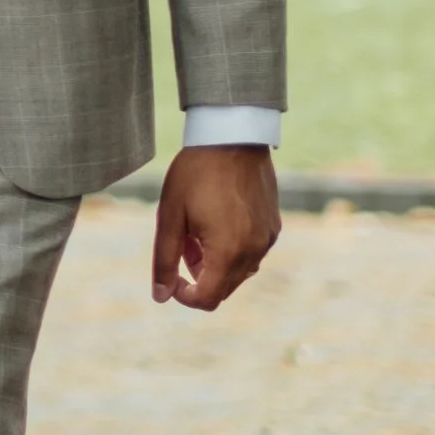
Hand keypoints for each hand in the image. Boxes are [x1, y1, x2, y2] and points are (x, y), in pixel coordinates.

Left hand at [150, 145, 281, 310]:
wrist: (233, 135)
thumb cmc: (196, 173)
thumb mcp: (171, 216)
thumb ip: (165, 260)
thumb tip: (161, 296)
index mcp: (228, 252)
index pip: (206, 299)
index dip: (183, 295)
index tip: (171, 275)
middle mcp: (254, 251)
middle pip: (223, 289)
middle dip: (198, 276)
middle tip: (182, 243)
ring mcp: (267, 239)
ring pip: (239, 273)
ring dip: (215, 264)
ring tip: (197, 232)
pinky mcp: (273, 226)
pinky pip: (252, 253)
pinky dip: (233, 251)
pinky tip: (217, 222)